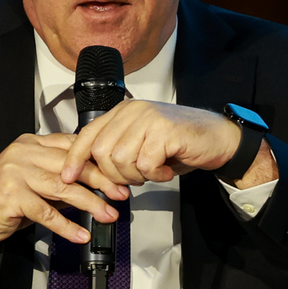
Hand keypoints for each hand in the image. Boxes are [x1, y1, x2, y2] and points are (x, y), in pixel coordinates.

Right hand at [0, 133, 129, 250]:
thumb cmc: (0, 198)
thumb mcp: (31, 181)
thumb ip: (59, 180)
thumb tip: (95, 188)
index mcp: (31, 144)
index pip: (71, 146)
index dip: (98, 161)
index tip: (117, 175)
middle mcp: (23, 154)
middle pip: (71, 165)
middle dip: (101, 181)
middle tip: (120, 194)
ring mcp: (15, 173)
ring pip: (63, 188)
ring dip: (90, 203)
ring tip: (107, 214)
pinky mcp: (11, 196)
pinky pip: (46, 212)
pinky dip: (67, 226)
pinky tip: (81, 233)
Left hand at [60, 101, 241, 186]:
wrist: (218, 138)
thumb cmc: (180, 143)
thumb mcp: (142, 142)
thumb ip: (117, 149)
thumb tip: (90, 170)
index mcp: (123, 111)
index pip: (88, 134)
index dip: (75, 158)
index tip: (69, 176)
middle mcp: (133, 110)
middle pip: (102, 152)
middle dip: (115, 175)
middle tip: (136, 178)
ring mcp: (149, 119)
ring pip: (121, 160)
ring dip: (137, 176)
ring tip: (153, 171)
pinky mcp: (164, 131)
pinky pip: (145, 165)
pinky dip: (155, 175)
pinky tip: (166, 169)